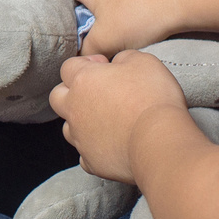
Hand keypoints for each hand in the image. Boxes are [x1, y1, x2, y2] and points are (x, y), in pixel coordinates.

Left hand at [49, 51, 186, 182]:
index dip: (87, 64)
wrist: (160, 142)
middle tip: (98, 93)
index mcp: (83, 81)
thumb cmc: (153, 99)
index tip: (105, 67)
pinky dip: (94, 149)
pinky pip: (85, 154)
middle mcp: (75, 109)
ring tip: (106, 121)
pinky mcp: (91, 161)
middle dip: (72, 92)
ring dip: (81, 122)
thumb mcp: (143, 61)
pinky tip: (111, 145)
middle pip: (58, 97)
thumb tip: (118, 63)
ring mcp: (81, 137)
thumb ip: (124, 57)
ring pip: (69, 127)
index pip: (69, 66)